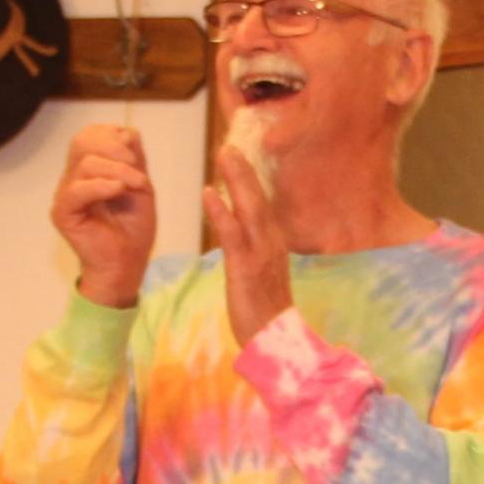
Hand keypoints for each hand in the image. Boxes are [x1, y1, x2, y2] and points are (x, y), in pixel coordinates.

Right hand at [52, 124, 156, 307]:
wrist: (128, 263)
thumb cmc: (133, 227)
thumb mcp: (141, 186)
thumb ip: (134, 159)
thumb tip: (126, 133)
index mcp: (89, 168)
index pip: (89, 135)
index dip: (112, 134)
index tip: (134, 153)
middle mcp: (74, 177)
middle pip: (83, 141)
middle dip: (114, 146)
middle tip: (136, 166)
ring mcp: (66, 193)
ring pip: (85, 164)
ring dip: (118, 171)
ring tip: (136, 186)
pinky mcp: (63, 212)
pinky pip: (77, 190)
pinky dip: (101, 186)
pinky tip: (118, 191)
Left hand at [202, 139, 293, 344]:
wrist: (275, 340)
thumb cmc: (265, 310)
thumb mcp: (261, 273)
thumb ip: (253, 250)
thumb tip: (241, 234)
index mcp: (274, 242)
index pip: (262, 204)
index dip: (250, 179)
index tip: (239, 155)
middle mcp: (272, 242)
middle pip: (259, 198)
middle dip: (244, 169)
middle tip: (230, 143)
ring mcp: (261, 253)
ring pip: (250, 208)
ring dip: (236, 179)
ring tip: (224, 154)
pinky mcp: (246, 267)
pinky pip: (232, 234)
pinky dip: (221, 211)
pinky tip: (209, 193)